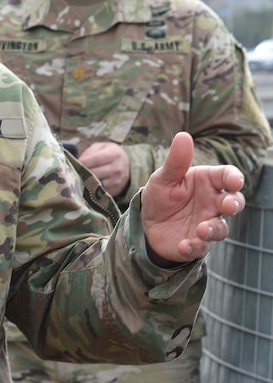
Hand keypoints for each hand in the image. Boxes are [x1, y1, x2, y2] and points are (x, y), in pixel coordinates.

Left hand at [78, 141, 129, 196]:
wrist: (127, 165)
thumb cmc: (110, 154)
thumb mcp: (101, 147)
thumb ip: (89, 152)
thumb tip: (78, 162)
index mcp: (114, 154)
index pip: (94, 160)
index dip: (82, 162)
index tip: (74, 163)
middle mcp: (117, 168)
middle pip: (94, 173)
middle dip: (82, 172)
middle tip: (74, 171)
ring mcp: (117, 181)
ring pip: (95, 183)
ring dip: (86, 181)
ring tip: (80, 178)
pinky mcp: (115, 191)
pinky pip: (98, 191)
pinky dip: (91, 188)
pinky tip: (88, 184)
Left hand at [141, 132, 244, 262]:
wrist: (146, 223)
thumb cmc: (160, 195)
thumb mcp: (162, 178)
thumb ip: (175, 161)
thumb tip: (183, 135)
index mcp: (206, 182)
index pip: (227, 176)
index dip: (234, 177)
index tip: (234, 181)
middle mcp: (212, 202)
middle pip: (233, 202)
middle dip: (234, 203)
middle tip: (228, 206)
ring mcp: (207, 223)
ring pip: (221, 228)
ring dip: (213, 229)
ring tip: (201, 229)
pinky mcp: (198, 242)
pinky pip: (202, 247)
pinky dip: (195, 247)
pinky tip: (184, 245)